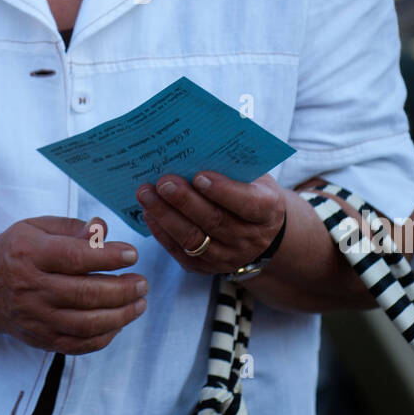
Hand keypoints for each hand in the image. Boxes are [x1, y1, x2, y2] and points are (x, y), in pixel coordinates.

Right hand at [0, 216, 146, 353]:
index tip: (131, 254)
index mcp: (29, 254)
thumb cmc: (15, 251)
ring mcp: (36, 318)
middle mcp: (31, 289)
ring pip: (86, 324)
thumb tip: (103, 230)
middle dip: (122, 289)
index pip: (75, 258)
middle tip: (142, 282)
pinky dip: (104, 336)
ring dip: (120, 316)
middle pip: (85, 294)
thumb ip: (71, 227)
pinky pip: (78, 344)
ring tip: (139, 303)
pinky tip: (119, 322)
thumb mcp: (36, 228)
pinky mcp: (41, 339)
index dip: (108, 257)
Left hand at [136, 172, 284, 277]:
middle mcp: (250, 238)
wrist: (259, 231)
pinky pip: (181, 253)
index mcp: (267, 210)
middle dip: (185, 201)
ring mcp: (228, 257)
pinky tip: (149, 213)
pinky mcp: (207, 267)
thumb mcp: (254, 177)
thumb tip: (196, 147)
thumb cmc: (251, 191)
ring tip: (146, 195)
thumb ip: (232, 166)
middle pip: (214, 221)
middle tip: (163, 182)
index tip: (199, 175)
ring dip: (166, 216)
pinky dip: (162, 233)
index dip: (223, 191)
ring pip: (193, 239)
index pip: (247, 204)